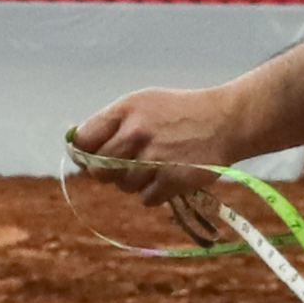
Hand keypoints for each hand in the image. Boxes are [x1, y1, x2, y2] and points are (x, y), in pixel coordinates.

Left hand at [69, 85, 259, 210]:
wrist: (226, 121)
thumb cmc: (180, 112)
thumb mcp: (143, 103)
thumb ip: (112, 123)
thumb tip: (77, 146)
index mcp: (125, 111)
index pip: (84, 141)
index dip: (84, 153)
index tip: (91, 158)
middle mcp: (135, 133)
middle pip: (99, 170)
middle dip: (110, 172)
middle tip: (131, 164)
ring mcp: (153, 158)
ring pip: (123, 187)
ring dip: (137, 182)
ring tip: (158, 165)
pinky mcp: (170, 179)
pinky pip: (146, 199)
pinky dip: (155, 193)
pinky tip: (169, 176)